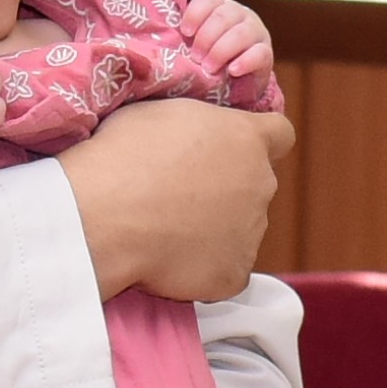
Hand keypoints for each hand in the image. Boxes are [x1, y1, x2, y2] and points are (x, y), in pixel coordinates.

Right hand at [62, 95, 289, 304]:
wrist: (106, 215)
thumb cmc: (126, 155)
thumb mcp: (161, 113)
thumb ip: (196, 126)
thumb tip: (196, 137)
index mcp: (247, 138)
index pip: (280, 134)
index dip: (257, 142)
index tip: (231, 149)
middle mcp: (261, 184)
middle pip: (255, 186)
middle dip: (227, 189)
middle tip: (180, 193)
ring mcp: (252, 234)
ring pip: (240, 230)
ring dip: (214, 230)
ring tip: (164, 230)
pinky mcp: (235, 275)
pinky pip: (224, 271)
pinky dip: (202, 269)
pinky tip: (168, 260)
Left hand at [183, 0, 276, 92]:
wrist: (237, 83)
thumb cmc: (208, 59)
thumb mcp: (194, 44)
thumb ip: (181, 35)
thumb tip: (149, 36)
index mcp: (219, 7)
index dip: (195, 14)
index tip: (184, 32)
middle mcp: (240, 14)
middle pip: (224, 16)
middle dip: (206, 37)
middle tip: (194, 57)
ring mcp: (256, 33)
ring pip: (242, 33)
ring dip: (222, 50)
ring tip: (208, 67)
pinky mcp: (267, 54)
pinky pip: (259, 53)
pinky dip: (245, 61)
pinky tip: (232, 70)